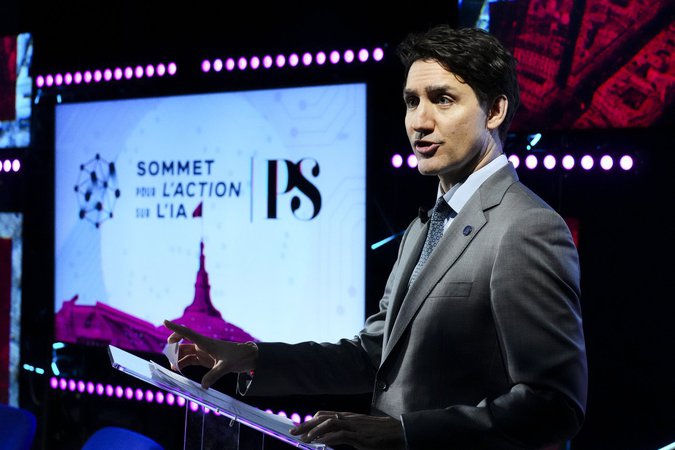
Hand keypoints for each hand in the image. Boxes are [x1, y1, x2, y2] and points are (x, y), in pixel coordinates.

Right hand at [163, 320, 257, 388]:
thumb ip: (214, 375)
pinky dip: (183, 364)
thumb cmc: (238, 356)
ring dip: (177, 358)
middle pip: (182, 342)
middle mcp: (202, 345)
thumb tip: (203, 386)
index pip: (187, 333)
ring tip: (173, 368)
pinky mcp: (205, 359)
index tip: (164, 321)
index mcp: (206, 342)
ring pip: (184, 352)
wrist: (247, 357)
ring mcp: (203, 352)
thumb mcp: (226, 366)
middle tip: (168, 355)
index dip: (175, 328)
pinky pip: (189, 360)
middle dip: (173, 346)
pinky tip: (179, 370)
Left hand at [290, 411, 404, 449]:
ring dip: (314, 431)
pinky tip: (320, 442)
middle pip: (323, 417)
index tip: (300, 427)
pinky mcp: (360, 436)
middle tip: (293, 431)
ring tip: (304, 439)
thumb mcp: (362, 430)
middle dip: (306, 424)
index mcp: (349, 417)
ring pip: (329, 422)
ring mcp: (355, 426)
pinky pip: (340, 434)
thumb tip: (333, 437)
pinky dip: (328, 438)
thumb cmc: (382, 434)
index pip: (325, 414)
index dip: (311, 420)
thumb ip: (348, 431)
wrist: (400, 433)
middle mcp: (350, 418)